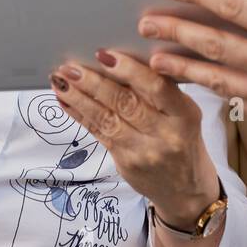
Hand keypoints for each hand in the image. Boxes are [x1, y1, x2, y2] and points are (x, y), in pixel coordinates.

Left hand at [50, 49, 219, 226]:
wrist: (186, 190)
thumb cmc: (184, 141)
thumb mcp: (184, 114)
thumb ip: (160, 90)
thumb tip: (119, 60)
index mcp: (185, 115)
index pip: (157, 88)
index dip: (130, 70)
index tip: (106, 55)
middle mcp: (165, 134)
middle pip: (125, 103)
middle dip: (94, 83)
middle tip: (72, 67)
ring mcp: (143, 151)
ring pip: (106, 119)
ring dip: (79, 98)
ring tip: (61, 81)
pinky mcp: (125, 163)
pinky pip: (99, 134)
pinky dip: (80, 115)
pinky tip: (65, 101)